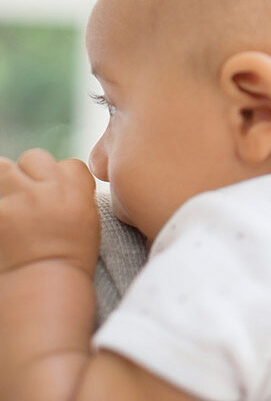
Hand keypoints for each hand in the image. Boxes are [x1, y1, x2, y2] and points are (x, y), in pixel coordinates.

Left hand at [0, 149, 98, 275]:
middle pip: (34, 158)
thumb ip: (76, 194)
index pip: (69, 164)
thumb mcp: (88, 221)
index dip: (61, 178)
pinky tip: (4, 218)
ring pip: (3, 167)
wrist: (42, 286)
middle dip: (29, 173)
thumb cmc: (69, 258)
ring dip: (5, 181)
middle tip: (25, 196)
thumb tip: (58, 179)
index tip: (56, 193)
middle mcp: (47, 190)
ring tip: (9, 203)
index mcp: (75, 191)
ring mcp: (16, 200)